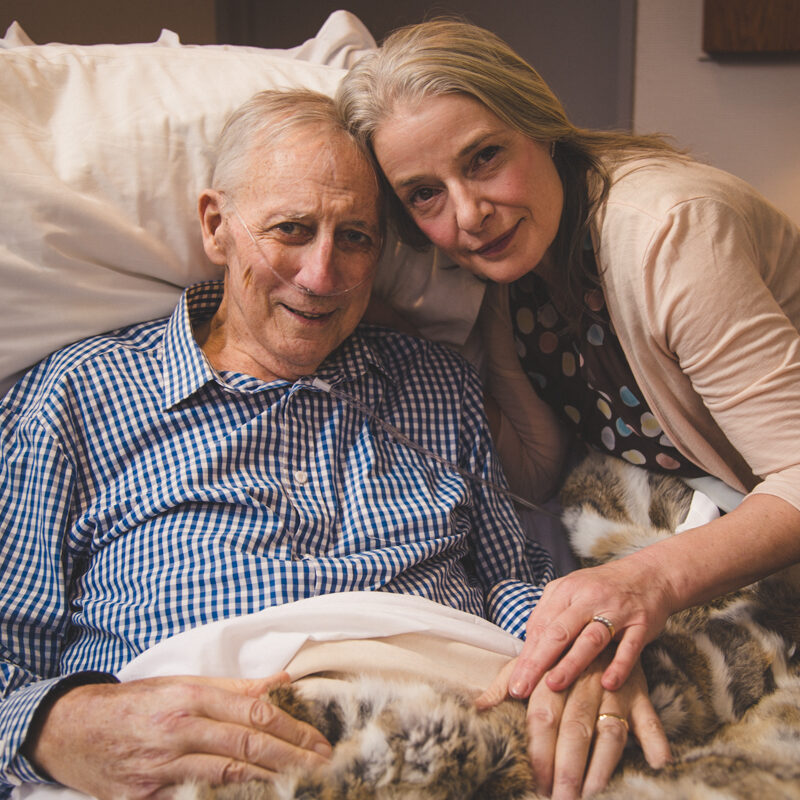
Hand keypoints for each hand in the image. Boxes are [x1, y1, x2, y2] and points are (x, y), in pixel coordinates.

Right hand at [26, 674, 331, 799]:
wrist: (73, 730)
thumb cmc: (137, 702)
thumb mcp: (183, 683)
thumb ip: (234, 687)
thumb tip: (282, 684)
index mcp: (191, 695)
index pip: (255, 712)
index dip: (293, 728)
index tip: (320, 741)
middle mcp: (179, 729)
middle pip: (248, 746)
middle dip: (293, 758)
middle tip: (325, 767)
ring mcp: (161, 767)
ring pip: (227, 776)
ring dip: (270, 782)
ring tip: (303, 785)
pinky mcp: (144, 797)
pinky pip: (195, 798)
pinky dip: (227, 799)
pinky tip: (257, 798)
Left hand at [478, 653, 670, 798]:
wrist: (602, 602)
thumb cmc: (559, 642)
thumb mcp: (530, 656)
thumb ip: (505, 683)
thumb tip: (477, 707)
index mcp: (553, 672)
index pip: (543, 715)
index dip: (539, 749)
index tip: (535, 779)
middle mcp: (583, 678)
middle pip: (575, 726)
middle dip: (567, 765)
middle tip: (561, 797)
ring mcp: (613, 683)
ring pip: (610, 725)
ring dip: (603, 761)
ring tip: (592, 791)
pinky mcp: (639, 686)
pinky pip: (648, 713)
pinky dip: (655, 736)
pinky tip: (657, 760)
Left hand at [508, 554, 674, 696]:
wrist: (650, 574)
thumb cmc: (603, 588)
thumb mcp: (572, 590)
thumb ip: (550, 614)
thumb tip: (528, 645)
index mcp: (566, 590)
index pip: (540, 625)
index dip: (526, 654)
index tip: (513, 682)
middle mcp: (589, 599)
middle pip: (559, 632)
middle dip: (537, 661)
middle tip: (521, 688)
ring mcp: (616, 611)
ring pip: (590, 639)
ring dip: (571, 663)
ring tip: (553, 685)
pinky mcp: (641, 624)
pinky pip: (629, 647)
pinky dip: (619, 666)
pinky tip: (608, 684)